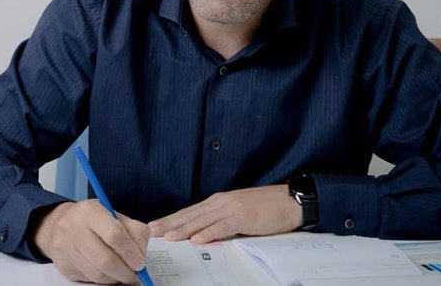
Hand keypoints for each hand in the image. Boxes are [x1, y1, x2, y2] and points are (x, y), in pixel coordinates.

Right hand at [32, 200, 150, 283]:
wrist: (59, 224)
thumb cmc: (94, 220)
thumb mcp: (114, 215)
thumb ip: (133, 231)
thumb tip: (141, 255)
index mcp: (90, 211)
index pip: (115, 234)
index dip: (131, 252)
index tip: (140, 262)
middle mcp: (73, 228)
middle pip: (105, 260)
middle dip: (125, 271)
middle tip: (135, 274)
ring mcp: (65, 248)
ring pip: (98, 274)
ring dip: (116, 278)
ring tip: (123, 273)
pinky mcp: (64, 265)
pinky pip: (90, 279)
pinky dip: (104, 280)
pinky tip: (109, 272)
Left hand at [148, 185, 301, 244]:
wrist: (289, 201)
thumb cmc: (265, 208)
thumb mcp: (238, 212)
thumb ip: (221, 221)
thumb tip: (203, 234)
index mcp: (218, 202)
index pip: (190, 212)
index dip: (171, 219)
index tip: (155, 226)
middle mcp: (221, 203)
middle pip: (191, 215)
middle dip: (170, 223)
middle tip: (151, 231)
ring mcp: (232, 208)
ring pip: (203, 220)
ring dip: (184, 229)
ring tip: (168, 237)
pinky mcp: (244, 217)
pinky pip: (223, 227)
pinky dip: (210, 233)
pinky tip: (198, 240)